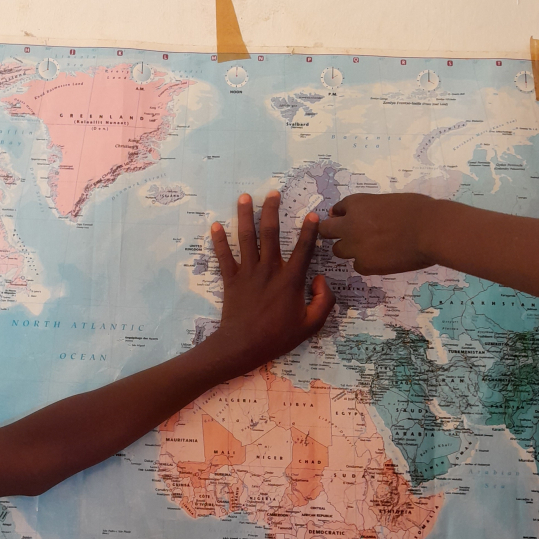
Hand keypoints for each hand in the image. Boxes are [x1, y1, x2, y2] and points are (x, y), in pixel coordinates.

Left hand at [207, 192, 334, 377]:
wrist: (243, 346)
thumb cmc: (278, 337)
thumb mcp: (311, 324)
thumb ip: (324, 300)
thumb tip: (320, 279)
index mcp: (290, 280)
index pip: (304, 249)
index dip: (310, 231)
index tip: (313, 214)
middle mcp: (269, 270)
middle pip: (271, 234)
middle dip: (272, 210)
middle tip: (273, 192)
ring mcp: (248, 273)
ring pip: (247, 238)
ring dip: (245, 216)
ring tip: (244, 197)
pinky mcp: (231, 280)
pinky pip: (224, 257)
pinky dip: (219, 241)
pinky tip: (215, 225)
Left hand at [318, 193, 437, 274]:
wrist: (432, 230)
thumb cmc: (419, 210)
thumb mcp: (390, 201)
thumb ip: (373, 208)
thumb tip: (369, 216)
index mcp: (357, 204)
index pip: (338, 209)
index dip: (343, 216)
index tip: (348, 220)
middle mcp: (349, 225)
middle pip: (325, 230)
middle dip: (331, 232)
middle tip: (344, 236)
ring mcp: (355, 246)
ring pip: (338, 250)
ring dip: (349, 249)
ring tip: (370, 249)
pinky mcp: (365, 265)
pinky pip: (358, 266)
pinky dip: (367, 263)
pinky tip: (383, 259)